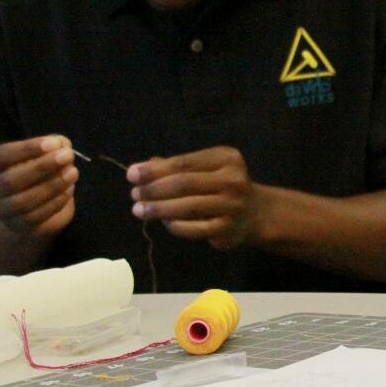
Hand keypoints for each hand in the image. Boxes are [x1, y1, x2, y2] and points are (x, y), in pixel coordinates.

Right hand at [0, 135, 77, 239]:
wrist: (34, 203)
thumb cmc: (36, 168)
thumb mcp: (43, 152)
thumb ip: (52, 144)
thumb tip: (61, 144)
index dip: (26, 149)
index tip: (54, 143)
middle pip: (9, 181)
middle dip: (41, 167)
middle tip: (67, 156)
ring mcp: (1, 211)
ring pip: (22, 202)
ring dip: (51, 186)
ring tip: (73, 172)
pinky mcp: (18, 225)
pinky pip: (36, 216)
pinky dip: (55, 202)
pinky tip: (69, 188)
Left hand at [128, 146, 257, 249]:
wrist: (254, 213)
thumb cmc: (220, 186)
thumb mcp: (203, 169)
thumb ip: (174, 167)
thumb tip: (141, 169)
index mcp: (226, 158)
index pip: (184, 163)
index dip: (155, 170)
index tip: (131, 175)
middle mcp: (233, 179)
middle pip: (184, 184)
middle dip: (154, 189)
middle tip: (134, 195)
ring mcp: (232, 205)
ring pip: (188, 207)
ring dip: (159, 209)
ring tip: (139, 210)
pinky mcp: (228, 229)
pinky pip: (195, 228)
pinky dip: (175, 225)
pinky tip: (163, 222)